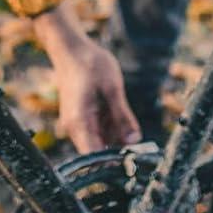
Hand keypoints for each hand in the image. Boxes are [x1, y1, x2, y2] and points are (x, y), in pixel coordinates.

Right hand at [31, 0, 140, 152]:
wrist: (70, 48)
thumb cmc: (89, 64)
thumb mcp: (112, 88)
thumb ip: (123, 117)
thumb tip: (134, 141)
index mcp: (80, 123)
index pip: (94, 157)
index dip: (113, 165)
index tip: (134, 164)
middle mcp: (75, 127)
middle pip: (98, 153)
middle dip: (119, 153)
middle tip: (141, 149)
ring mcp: (78, 123)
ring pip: (100, 142)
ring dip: (117, 140)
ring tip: (132, 130)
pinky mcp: (82, 118)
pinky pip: (99, 131)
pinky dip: (113, 129)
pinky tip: (123, 120)